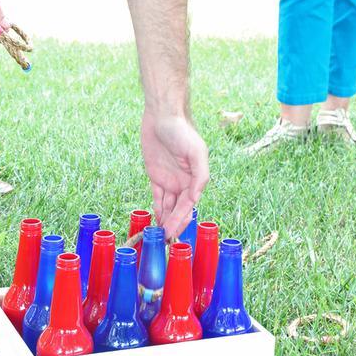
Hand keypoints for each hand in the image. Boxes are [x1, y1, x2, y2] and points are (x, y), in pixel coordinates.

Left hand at [141, 110, 208, 240]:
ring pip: (168, 206)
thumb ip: (200, 175)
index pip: (189, 205)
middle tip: (165, 240)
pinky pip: (157, 197)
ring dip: (165, 219)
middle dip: (174, 224)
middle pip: (179, 209)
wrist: (162, 115)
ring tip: (159, 236)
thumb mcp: (196, 151)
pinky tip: (155, 220)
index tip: (173, 233)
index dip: (182, 219)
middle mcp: (183, 182)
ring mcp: (169, 180)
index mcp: (195, 178)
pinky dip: (157, 209)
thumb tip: (196, 198)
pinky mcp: (156, 176)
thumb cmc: (182, 131)